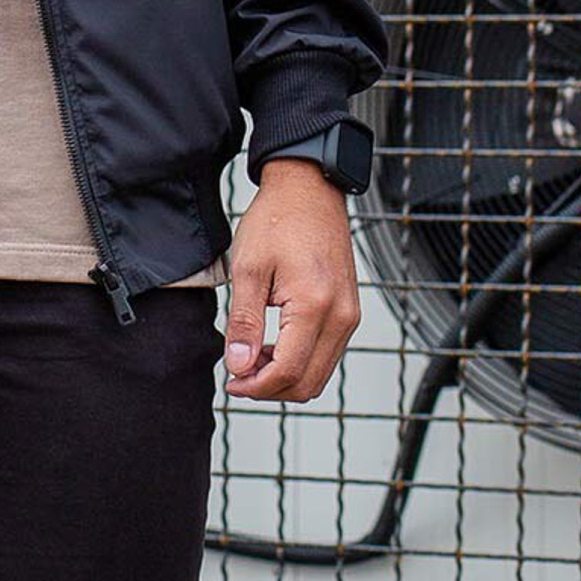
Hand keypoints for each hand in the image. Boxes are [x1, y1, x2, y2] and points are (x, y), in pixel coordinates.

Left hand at [221, 157, 361, 400]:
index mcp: (316, 306)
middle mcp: (342, 317)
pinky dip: (300, 362)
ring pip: (320, 374)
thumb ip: (244, 323)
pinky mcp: (349, 312)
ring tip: (250, 359)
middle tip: (237, 375)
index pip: (288, 371)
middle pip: (308, 383)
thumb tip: (238, 366)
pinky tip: (272, 347)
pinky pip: (326, 355)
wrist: (309, 191)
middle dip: (270, 389)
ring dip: (284, 377)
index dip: (256, 386)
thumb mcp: (248, 270)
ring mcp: (350, 316)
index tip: (231, 381)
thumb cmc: (278, 222)